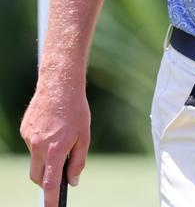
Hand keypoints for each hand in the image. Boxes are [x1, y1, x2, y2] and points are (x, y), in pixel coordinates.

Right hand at [21, 75, 90, 206]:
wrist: (59, 85)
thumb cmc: (76, 111)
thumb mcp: (84, 137)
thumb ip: (78, 161)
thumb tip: (72, 181)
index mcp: (55, 149)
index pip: (50, 182)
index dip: (50, 198)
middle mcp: (38, 146)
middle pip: (37, 176)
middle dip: (45, 182)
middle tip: (59, 177)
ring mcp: (29, 138)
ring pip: (35, 158)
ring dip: (46, 156)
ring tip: (61, 136)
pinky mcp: (24, 130)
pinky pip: (32, 144)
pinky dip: (42, 143)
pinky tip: (52, 128)